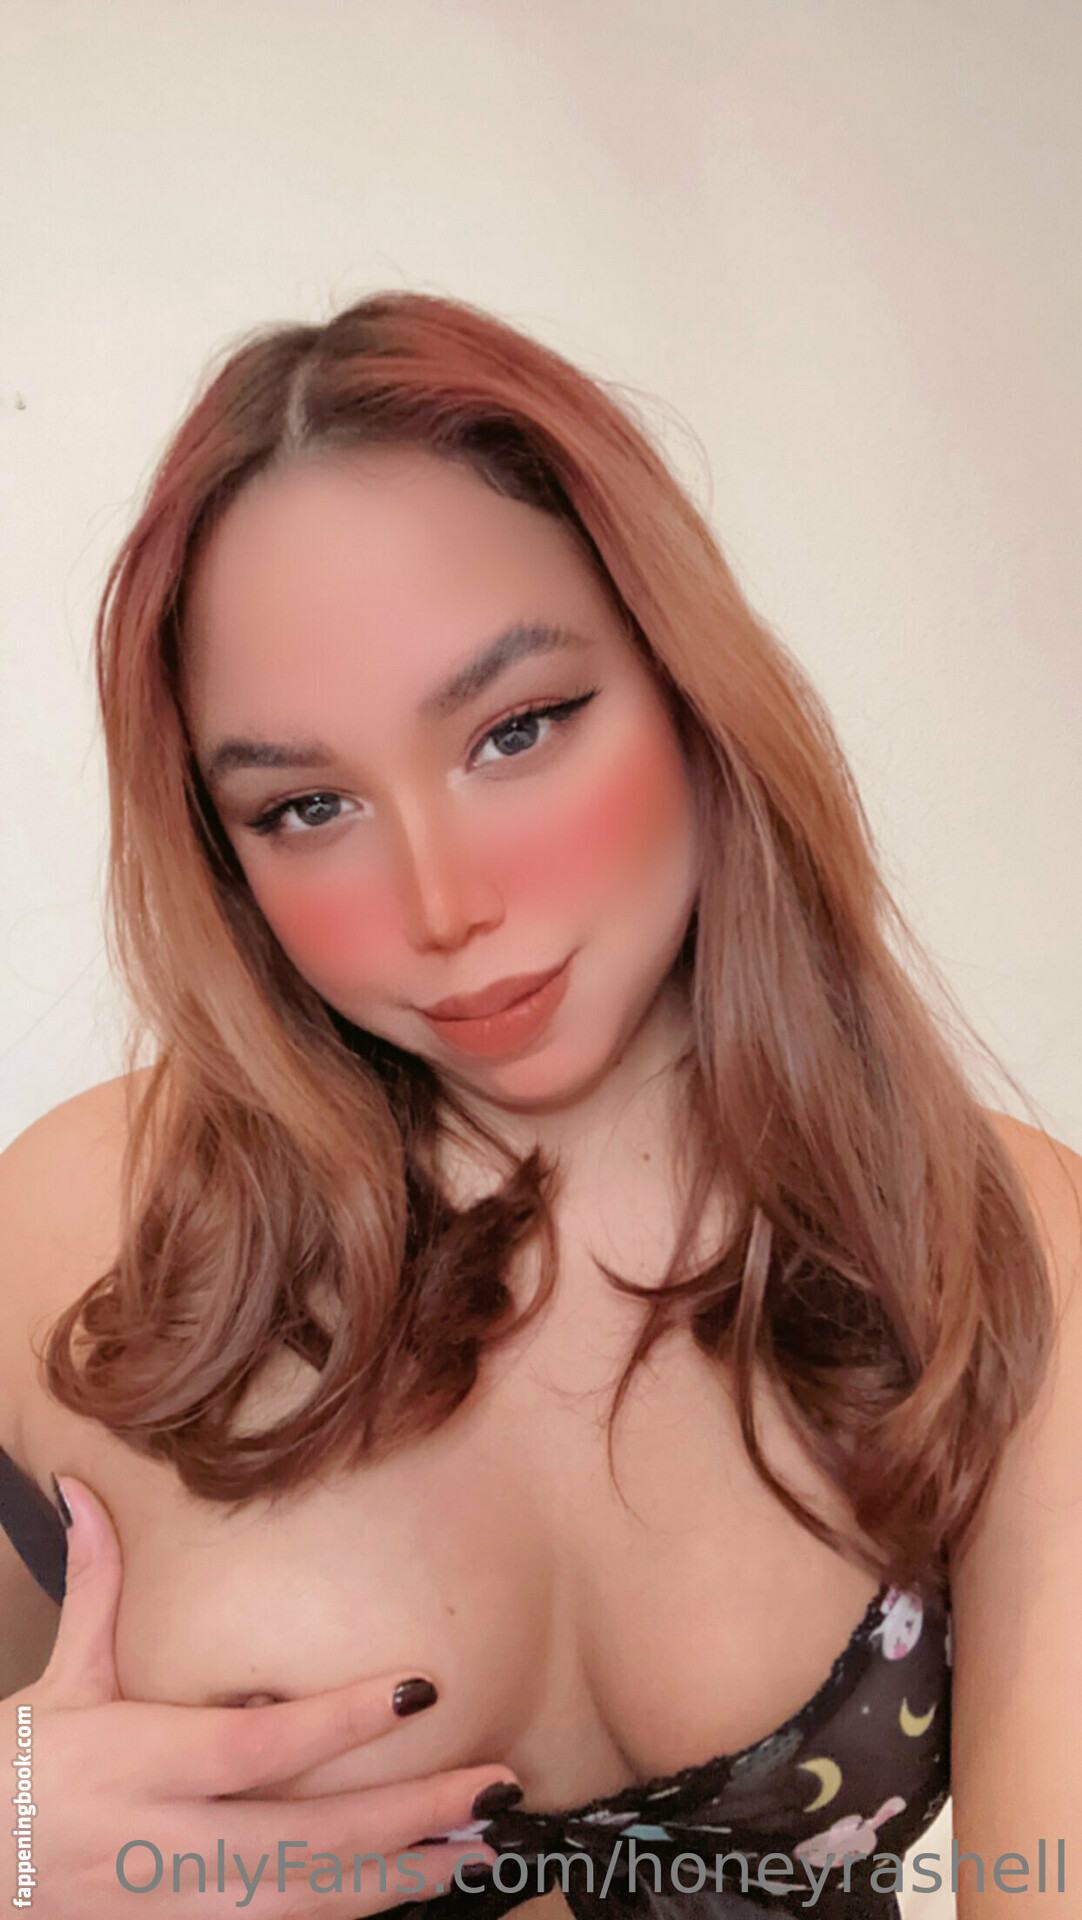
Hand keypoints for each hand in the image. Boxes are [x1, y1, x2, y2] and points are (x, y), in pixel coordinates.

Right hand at [4, 1476, 511, 1915]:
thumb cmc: (16, 1771)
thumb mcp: (58, 1680)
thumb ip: (95, 1586)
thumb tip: (82, 1489)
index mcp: (133, 1763)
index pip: (250, 1747)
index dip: (337, 1725)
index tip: (418, 1690)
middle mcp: (159, 1843)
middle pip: (300, 1842)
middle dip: (406, 1818)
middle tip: (490, 1788)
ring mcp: (172, 1909)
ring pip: (302, 1905)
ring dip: (397, 1877)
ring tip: (474, 1844)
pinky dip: (344, 1914)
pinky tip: (405, 1888)